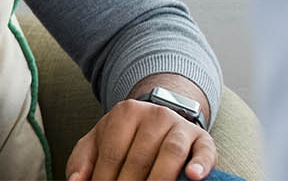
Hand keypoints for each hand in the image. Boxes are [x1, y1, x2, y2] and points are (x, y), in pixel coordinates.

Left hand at [67, 99, 215, 180]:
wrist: (159, 119)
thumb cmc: (123, 138)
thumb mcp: (98, 142)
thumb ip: (83, 161)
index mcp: (124, 113)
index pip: (112, 153)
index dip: (105, 179)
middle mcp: (154, 115)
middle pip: (139, 157)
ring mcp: (180, 125)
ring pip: (170, 153)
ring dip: (159, 180)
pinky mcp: (202, 138)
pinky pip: (204, 151)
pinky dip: (200, 164)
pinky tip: (192, 177)